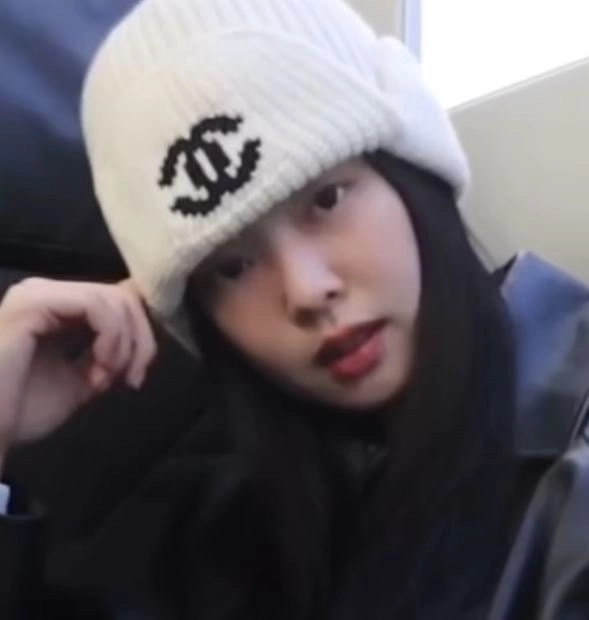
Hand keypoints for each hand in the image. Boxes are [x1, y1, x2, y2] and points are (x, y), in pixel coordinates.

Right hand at [0, 277, 157, 465]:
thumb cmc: (22, 412)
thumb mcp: (81, 381)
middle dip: (139, 340)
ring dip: (123, 343)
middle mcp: (46, 292)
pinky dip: (110, 336)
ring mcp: (37, 293)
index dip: (140, 335)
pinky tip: (99, 364)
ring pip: (112, 299)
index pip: (117, 301)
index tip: (136, 377)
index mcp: (56, 308)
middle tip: (131, 378)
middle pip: (120, 297)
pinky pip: (94, 305)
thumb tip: (142, 342)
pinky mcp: (33, 303)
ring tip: (106, 377)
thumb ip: (109, 356)